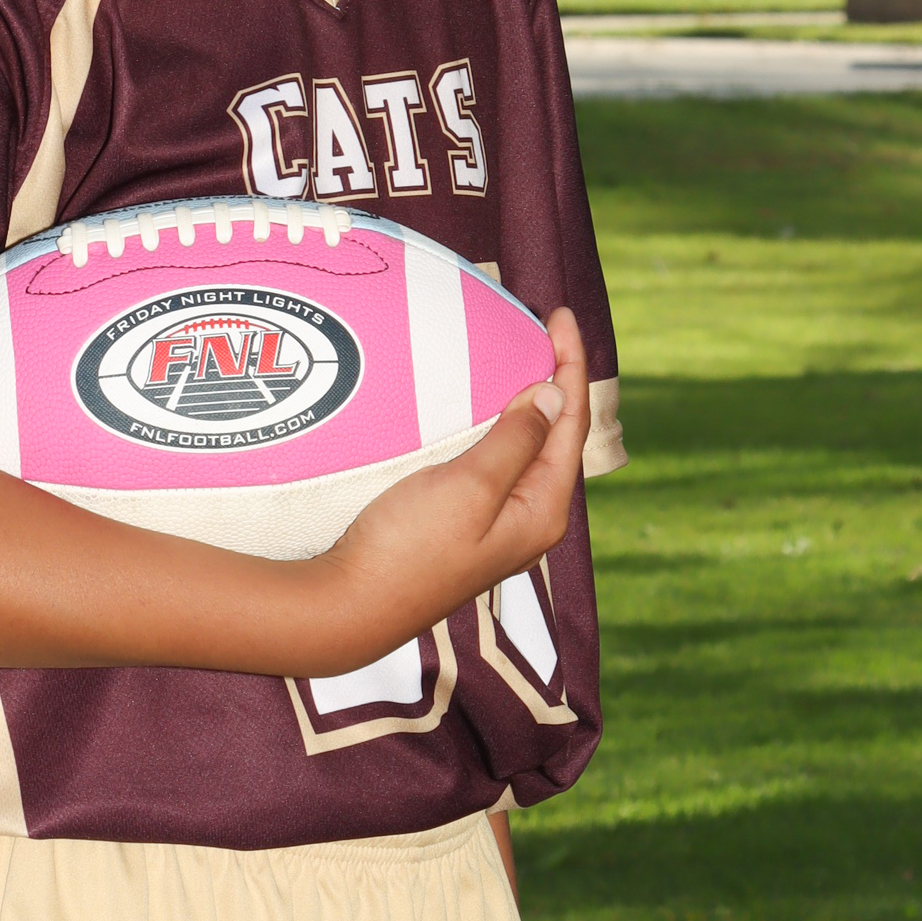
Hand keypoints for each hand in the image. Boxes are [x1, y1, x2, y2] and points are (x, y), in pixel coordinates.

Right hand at [316, 307, 588, 666]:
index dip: (570, 366)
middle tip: (541, 325)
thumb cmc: (410, 547)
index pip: (571, 424)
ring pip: (524, 446)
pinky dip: (496, 423)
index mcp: (543, 510)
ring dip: (524, 399)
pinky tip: (480, 406)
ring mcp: (496, 521)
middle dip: (553, 377)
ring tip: (517, 354)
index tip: (558, 316)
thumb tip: (553, 394)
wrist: (351, 604)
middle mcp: (528, 517)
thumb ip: (516, 440)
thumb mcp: (470, 486)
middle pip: (555, 434)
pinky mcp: (463, 520)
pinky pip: (495, 460)